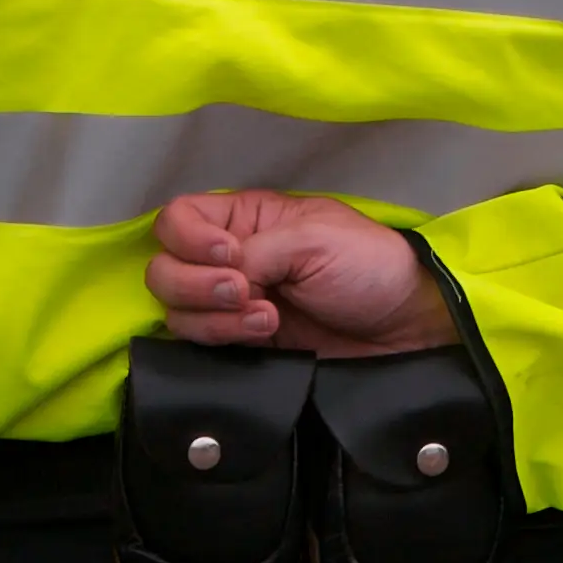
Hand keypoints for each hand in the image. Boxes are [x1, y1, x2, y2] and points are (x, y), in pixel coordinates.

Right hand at [145, 191, 458, 356]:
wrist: (400, 326)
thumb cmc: (367, 265)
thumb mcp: (315, 239)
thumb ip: (256, 251)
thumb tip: (221, 275)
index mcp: (247, 218)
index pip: (177, 218)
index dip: (189, 239)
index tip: (231, 256)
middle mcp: (229, 257)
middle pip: (163, 268)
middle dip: (198, 284)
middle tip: (248, 291)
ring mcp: (231, 302)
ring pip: (176, 310)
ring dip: (216, 317)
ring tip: (270, 317)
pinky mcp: (239, 342)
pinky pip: (197, 344)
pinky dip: (223, 340)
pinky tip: (266, 333)